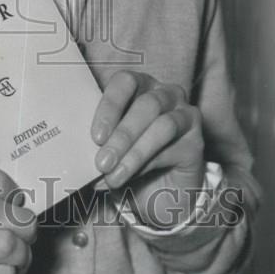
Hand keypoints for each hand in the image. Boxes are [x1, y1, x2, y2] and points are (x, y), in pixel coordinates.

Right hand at [0, 157, 36, 273]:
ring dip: (22, 249)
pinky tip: (2, 272)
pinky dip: (13, 272)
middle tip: (26, 227)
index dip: (0, 181)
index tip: (11, 195)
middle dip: (22, 220)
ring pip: (4, 243)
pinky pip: (3, 273)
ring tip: (17, 251)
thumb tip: (18, 200)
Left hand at [91, 70, 204, 228]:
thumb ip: (99, 143)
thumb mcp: (109, 146)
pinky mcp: (196, 142)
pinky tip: (132, 178)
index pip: (125, 82)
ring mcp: (185, 115)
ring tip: (113, 175)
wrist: (159, 191)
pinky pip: (173, 148)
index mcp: (139, 86)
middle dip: (122, 135)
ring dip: (134, 152)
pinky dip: (148, 165)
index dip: (110, 105)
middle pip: (146, 104)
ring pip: (162, 126)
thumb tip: (79, 154)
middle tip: (102, 162)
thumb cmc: (128, 158)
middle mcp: (165, 94)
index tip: (96, 136)